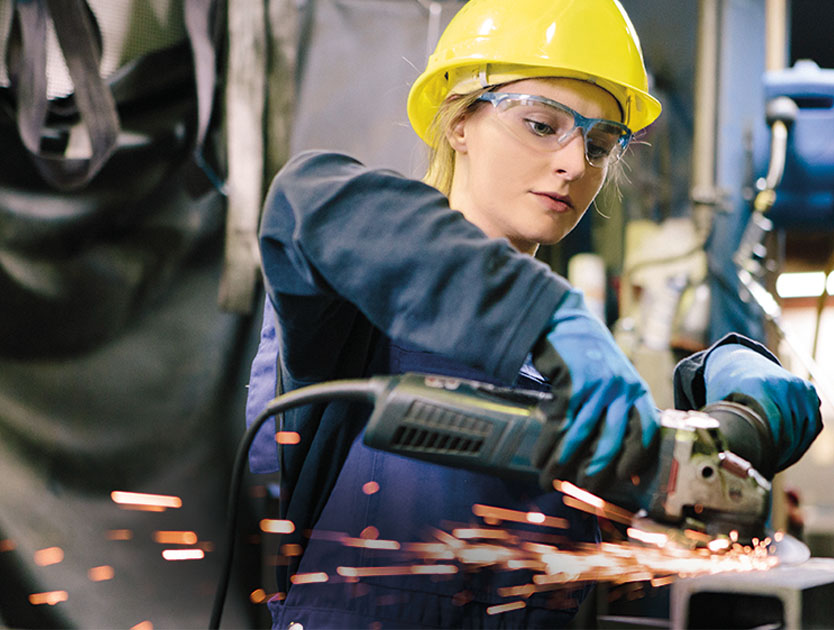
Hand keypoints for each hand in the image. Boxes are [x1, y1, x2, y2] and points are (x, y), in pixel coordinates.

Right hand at [532, 289, 660, 492]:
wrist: (563, 320)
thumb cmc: (587, 353)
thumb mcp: (613, 376)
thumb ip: (616, 407)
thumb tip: (609, 451)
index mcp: (635, 389)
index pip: (645, 432)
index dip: (635, 459)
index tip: (624, 478)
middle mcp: (621, 388)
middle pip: (611, 442)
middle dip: (594, 471)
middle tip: (581, 488)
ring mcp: (597, 385)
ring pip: (581, 437)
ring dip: (563, 463)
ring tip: (550, 479)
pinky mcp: (572, 382)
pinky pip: (560, 422)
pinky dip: (547, 444)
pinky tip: (540, 456)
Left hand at [704, 343, 821, 470]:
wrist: (742, 362)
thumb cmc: (727, 385)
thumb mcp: (717, 399)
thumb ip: (717, 422)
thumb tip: (713, 449)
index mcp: (759, 386)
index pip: (773, 425)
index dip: (768, 449)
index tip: (760, 461)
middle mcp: (784, 384)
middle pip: (790, 432)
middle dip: (779, 454)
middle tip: (767, 466)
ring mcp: (799, 388)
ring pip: (804, 432)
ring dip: (793, 451)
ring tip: (776, 461)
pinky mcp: (809, 392)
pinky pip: (812, 425)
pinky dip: (803, 441)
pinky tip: (788, 451)